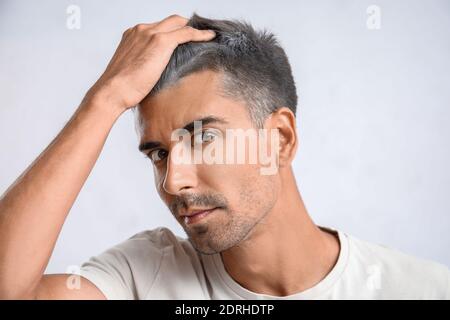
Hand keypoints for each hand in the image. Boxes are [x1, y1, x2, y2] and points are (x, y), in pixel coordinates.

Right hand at [85, 14, 215, 112]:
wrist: (112, 91)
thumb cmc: (119, 88)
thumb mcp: (132, 71)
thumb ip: (143, 65)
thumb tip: (155, 75)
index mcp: (132, 35)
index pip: (158, 27)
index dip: (173, 31)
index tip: (184, 39)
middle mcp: (141, 30)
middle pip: (170, 21)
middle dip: (185, 26)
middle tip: (199, 34)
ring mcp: (150, 33)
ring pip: (179, 24)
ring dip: (193, 29)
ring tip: (206, 35)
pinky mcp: (160, 42)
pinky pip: (186, 33)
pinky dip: (199, 34)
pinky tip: (209, 36)